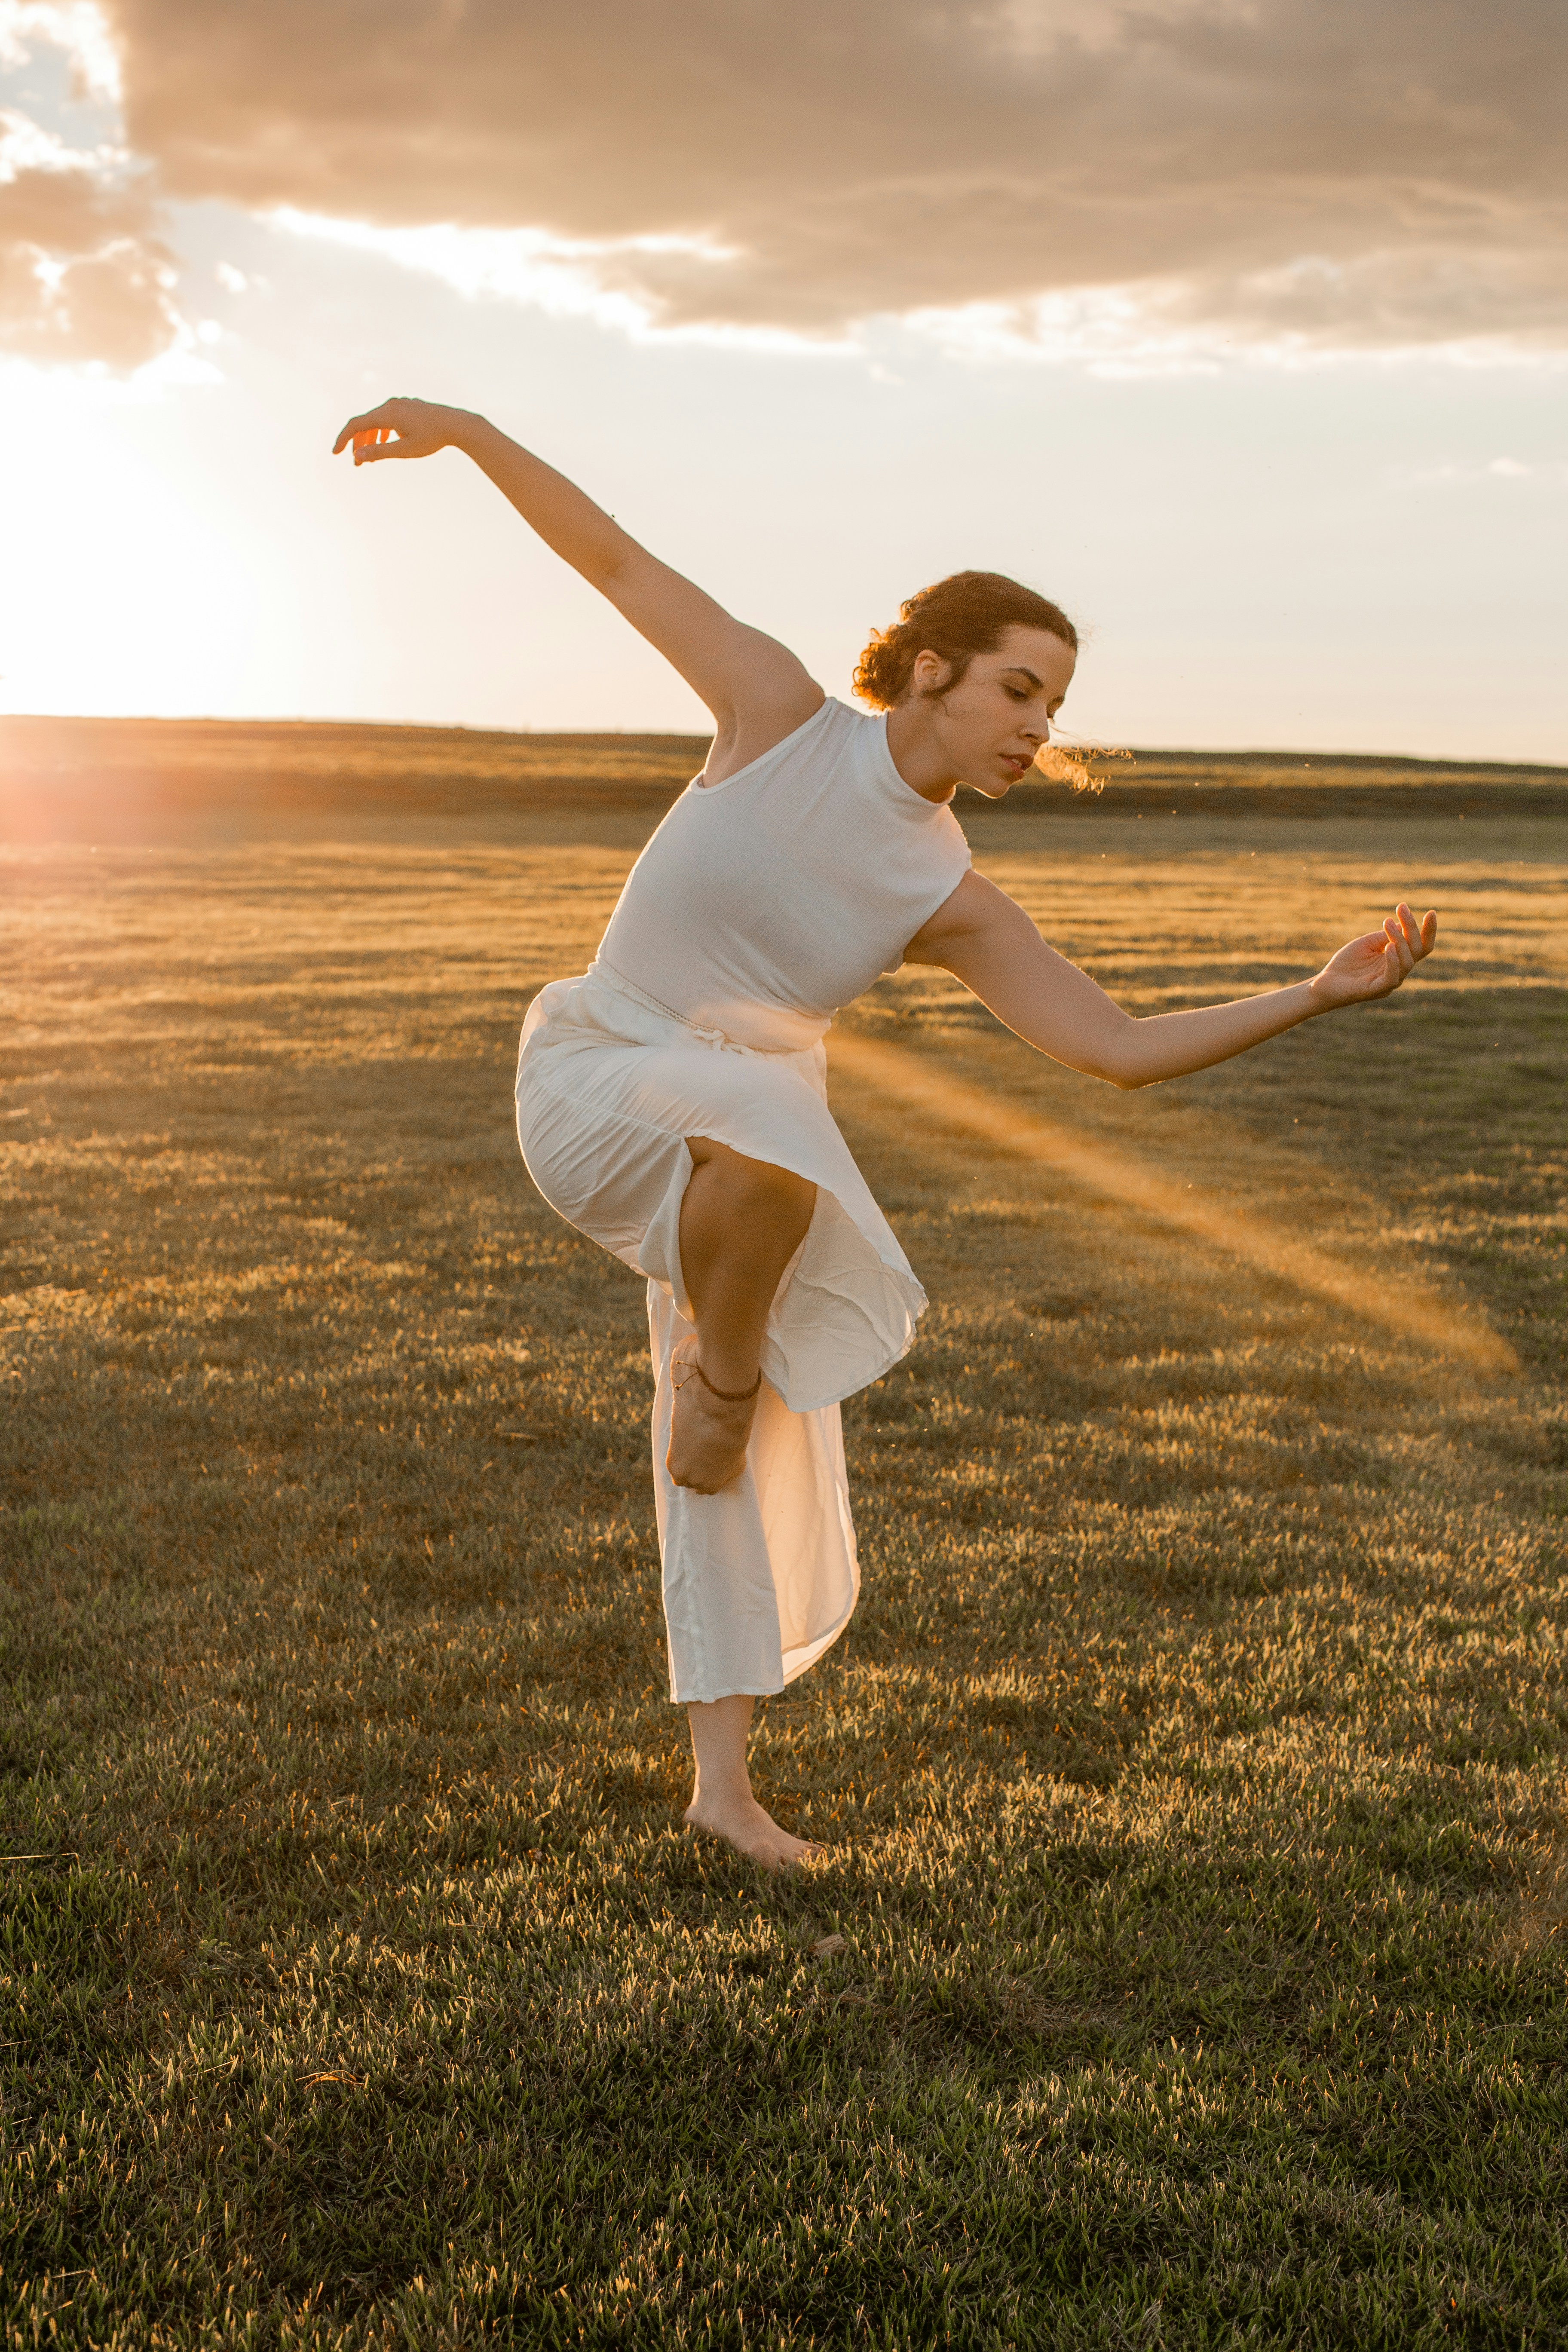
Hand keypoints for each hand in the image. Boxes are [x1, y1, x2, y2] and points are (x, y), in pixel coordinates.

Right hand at [331, 397, 472, 464]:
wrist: (456, 424)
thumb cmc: (432, 438)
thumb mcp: (404, 450)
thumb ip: (379, 452)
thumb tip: (357, 455)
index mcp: (387, 414)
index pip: (356, 425)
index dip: (344, 439)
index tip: (336, 453)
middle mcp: (391, 405)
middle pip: (365, 423)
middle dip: (359, 444)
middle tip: (357, 464)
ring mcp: (400, 404)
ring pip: (377, 420)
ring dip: (370, 438)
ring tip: (369, 456)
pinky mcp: (407, 407)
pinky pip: (387, 418)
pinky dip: (381, 431)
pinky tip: (384, 441)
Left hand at [1309, 901, 1436, 1009]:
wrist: (1325, 982)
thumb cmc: (1347, 962)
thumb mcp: (1368, 943)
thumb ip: (1385, 936)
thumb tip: (1403, 924)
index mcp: (1398, 959)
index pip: (1421, 947)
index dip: (1429, 931)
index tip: (1431, 912)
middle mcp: (1398, 971)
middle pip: (1417, 951)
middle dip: (1411, 927)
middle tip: (1402, 908)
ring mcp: (1388, 983)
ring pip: (1407, 963)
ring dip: (1400, 940)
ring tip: (1388, 923)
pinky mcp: (1375, 991)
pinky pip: (1391, 978)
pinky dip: (1393, 962)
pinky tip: (1389, 947)